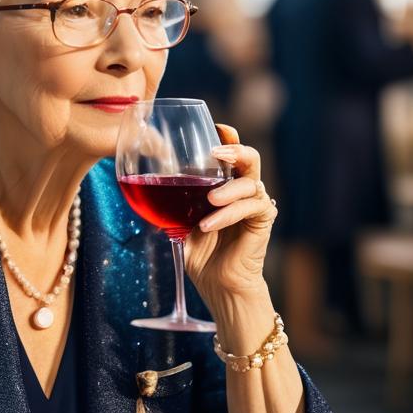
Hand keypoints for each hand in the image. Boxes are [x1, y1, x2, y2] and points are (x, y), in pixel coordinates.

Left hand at [184, 123, 276, 304]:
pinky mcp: (263, 222)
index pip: (231, 155)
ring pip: (251, 182)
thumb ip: (174, 202)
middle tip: (214, 154)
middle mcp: (244, 191)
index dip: (226, 138)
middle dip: (234, 150)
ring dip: (228, 190)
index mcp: (226, 186)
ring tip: (208, 201)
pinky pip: (252, 207)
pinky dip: (229, 213)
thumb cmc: (202, 255)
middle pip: (250, 158)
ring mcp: (256, 205)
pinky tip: (208, 224)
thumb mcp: (181, 223)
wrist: (219, 286)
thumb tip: (148, 183)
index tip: (214, 127)